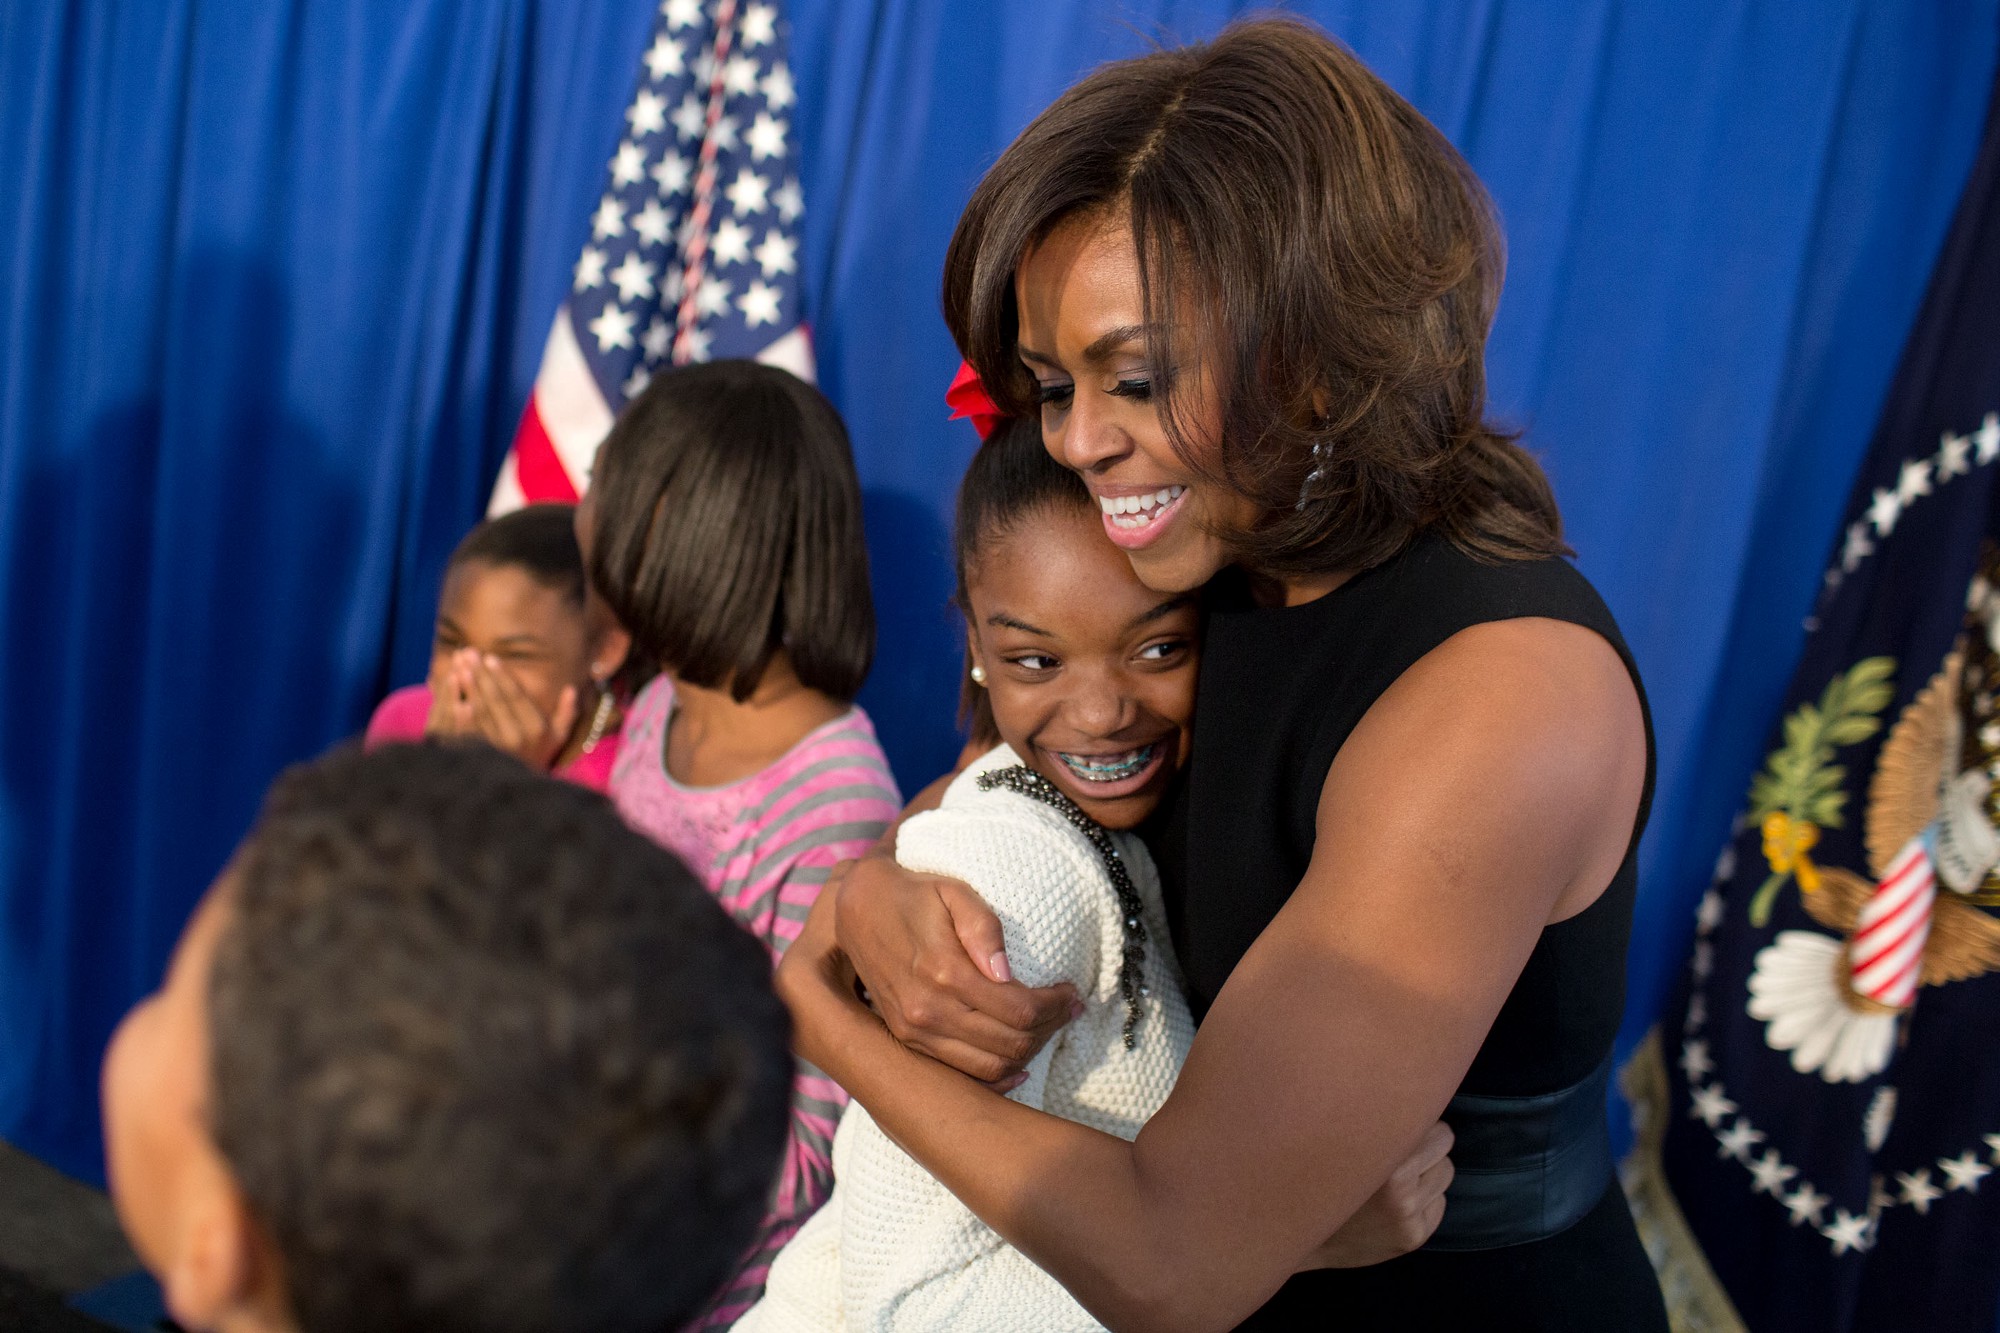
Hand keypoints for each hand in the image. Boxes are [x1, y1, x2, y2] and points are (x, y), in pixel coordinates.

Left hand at [430, 649, 576, 769]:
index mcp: (536, 729)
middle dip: (481, 675)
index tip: (490, 658)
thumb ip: (567, 713)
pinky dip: (458, 711)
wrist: (521, 793)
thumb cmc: (539, 757)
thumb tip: (570, 688)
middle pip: (496, 700)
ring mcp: (497, 748)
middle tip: (469, 654)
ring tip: (459, 666)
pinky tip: (452, 696)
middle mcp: (517, 738)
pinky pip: (467, 729)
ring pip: (479, 712)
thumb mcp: (559, 737)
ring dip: (468, 687)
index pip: (516, 696)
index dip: (502, 676)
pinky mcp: (479, 755)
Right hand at [829, 849, 1076, 1085]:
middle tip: (1068, 1008)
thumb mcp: (952, 892)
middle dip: (1050, 1028)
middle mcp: (928, 1010)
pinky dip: (997, 1075)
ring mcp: (915, 1031)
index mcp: (944, 971)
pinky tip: (1018, 1061)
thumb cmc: (914, 895)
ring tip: (1047, 1026)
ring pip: (991, 1066)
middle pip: (1010, 1042)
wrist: (858, 909)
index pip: (1019, 1009)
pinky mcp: (908, 1039)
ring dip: (1029, 1052)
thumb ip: (983, 928)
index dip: (1055, 1005)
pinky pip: (962, 1074)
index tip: (1072, 992)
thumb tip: (1006, 972)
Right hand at [1297, 1121, 1452, 1269]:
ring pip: (1445, 1172)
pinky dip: (1423, 1201)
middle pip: (1444, 1143)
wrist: (1297, 1232)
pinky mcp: (1414, 1237)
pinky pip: (1438, 1204)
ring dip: (1427, 1172)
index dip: (1413, 1120)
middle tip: (1394, 1150)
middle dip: (1425, 1144)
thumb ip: (1376, 1116)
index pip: (1432, 1123)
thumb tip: (1414, 1091)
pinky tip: (1393, 1204)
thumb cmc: (1317, 1171)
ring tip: (1393, 1177)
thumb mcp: (1339, 1135)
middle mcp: (1398, 1190)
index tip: (1395, 1123)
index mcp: (1381, 1157)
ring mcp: (1407, 1216)